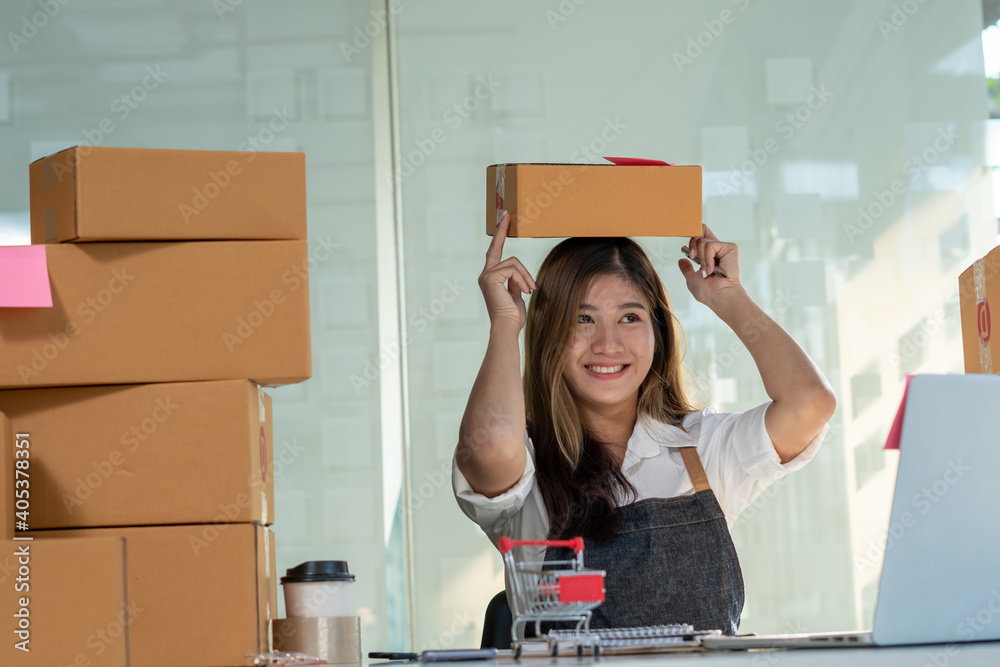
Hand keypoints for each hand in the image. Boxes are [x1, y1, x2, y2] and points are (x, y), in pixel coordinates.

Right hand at [480, 211, 536, 328]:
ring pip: (513, 262)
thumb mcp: (517, 295)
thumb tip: (520, 277)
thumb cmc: (513, 317)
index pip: (495, 253)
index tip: (504, 220)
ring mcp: (486, 276)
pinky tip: (525, 290)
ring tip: (529, 289)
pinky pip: (513, 269)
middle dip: (501, 230)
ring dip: (525, 276)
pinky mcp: (490, 278)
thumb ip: (516, 283)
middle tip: (507, 214)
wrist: (508, 327)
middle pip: (497, 249)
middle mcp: (485, 275)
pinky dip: (522, 279)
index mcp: (491, 279)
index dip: (499, 236)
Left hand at [677, 224, 741, 306]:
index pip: (701, 235)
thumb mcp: (691, 278)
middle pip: (701, 230)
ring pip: (703, 240)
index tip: (688, 251)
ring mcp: (724, 248)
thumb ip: (687, 268)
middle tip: (693, 257)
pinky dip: (707, 258)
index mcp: (709, 255)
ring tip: (707, 271)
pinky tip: (712, 269)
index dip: (692, 237)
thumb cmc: (708, 292)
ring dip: (701, 258)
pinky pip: (710, 245)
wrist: (719, 296)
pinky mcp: (730, 248)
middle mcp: (717, 249)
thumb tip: (681, 260)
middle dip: (692, 244)